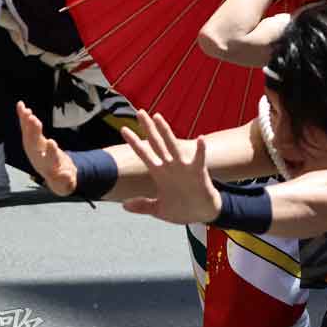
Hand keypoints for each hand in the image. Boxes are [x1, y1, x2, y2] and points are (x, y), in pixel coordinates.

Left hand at [17, 101, 77, 195]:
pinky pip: (26, 128)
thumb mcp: (67, 182)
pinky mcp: (32, 140)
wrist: (54, 174)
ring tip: (26, 111)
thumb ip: (67, 180)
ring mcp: (33, 148)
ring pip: (28, 135)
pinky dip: (23, 117)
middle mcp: (37, 156)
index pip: (49, 159)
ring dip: (27, 123)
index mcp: (48, 166)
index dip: (50, 151)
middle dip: (34, 133)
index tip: (51, 142)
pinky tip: (21, 106)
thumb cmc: (62, 177)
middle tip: (34, 120)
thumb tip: (67, 175)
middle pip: (34, 145)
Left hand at [120, 110, 220, 224]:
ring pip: (173, 146)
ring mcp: (184, 168)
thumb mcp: (159, 209)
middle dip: (148, 128)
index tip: (123, 129)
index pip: (144, 154)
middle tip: (140, 112)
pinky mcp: (198, 173)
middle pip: (157, 143)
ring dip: (166, 132)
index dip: (134, 142)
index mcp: (160, 173)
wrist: (203, 214)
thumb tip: (124, 205)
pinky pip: (199, 159)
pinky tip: (201, 139)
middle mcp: (170, 166)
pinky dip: (201, 150)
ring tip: (158, 118)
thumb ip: (143, 205)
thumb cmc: (183, 209)